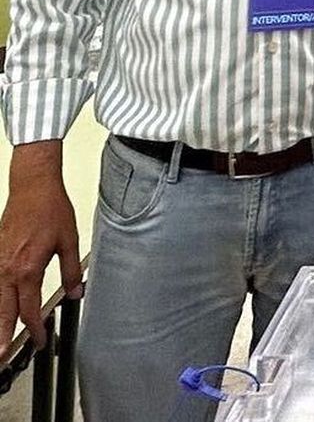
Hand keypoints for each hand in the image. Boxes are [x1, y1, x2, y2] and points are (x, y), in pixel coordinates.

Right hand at [0, 149, 81, 345]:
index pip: (28, 310)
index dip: (35, 330)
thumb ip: (71, 272)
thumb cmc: (49, 209)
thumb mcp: (69, 241)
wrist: (32, 187)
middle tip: (3, 356)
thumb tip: (76, 293)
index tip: (40, 340)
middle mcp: (7, 270)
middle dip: (4, 337)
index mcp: (27, 269)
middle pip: (3, 312)